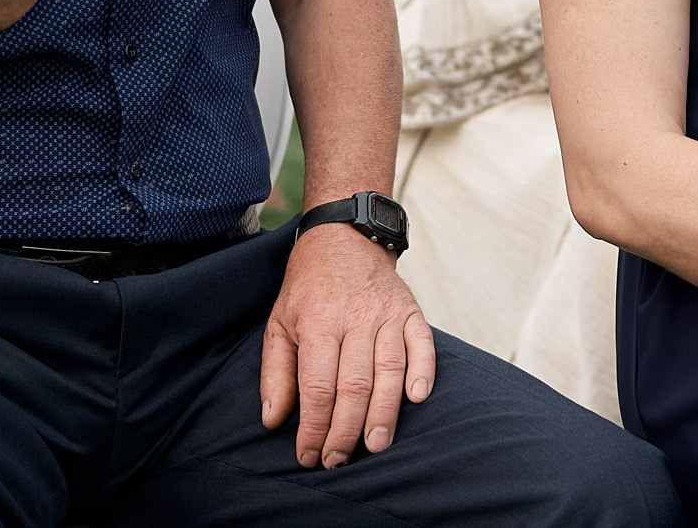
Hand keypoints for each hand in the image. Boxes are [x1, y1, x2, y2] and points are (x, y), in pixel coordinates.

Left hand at [261, 221, 434, 468]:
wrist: (345, 236)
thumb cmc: (308, 287)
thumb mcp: (279, 323)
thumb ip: (276, 373)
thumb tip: (274, 420)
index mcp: (318, 322)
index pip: (318, 386)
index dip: (314, 427)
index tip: (309, 455)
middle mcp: (355, 318)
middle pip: (354, 385)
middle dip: (345, 430)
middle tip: (338, 461)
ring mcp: (386, 313)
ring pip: (389, 370)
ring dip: (384, 413)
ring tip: (376, 446)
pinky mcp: (410, 311)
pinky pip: (422, 344)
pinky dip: (423, 371)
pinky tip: (417, 398)